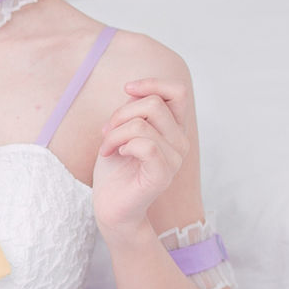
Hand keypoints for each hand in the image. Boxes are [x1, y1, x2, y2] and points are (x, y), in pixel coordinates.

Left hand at [92, 77, 189, 240]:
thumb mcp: (123, 129)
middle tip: (107, 132)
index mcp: (174, 128)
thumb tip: (134, 90)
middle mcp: (180, 142)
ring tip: (107, 147)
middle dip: (121, 113)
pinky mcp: (163, 175)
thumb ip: (134, 109)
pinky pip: (144, 145)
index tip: (127, 89)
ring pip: (142, 124)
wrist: (110, 205)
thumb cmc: (115, 168)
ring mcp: (175, 159)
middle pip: (154, 103)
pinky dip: (121, 145)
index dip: (152, 84)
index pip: (178, 92)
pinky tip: (115, 155)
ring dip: (114, 133)